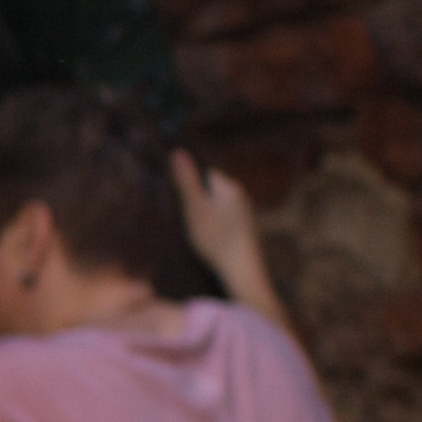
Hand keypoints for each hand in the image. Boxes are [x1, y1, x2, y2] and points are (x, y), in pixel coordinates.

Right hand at [171, 150, 277, 308]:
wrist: (241, 270)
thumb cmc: (216, 238)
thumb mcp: (194, 208)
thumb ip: (186, 181)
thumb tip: (177, 151)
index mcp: (229, 186)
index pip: (204, 173)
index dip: (188, 184)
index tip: (178, 200)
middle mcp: (241, 195)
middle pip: (210, 189)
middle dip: (196, 199)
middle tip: (183, 217)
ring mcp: (244, 213)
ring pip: (216, 205)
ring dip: (204, 214)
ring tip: (194, 231)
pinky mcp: (244, 229)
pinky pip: (223, 219)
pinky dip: (213, 226)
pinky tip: (207, 240)